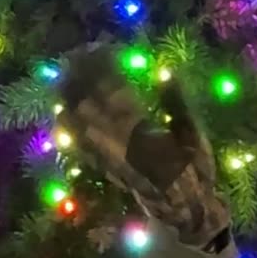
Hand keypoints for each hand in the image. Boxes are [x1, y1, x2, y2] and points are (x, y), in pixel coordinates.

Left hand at [58, 45, 227, 246]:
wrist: (184, 208)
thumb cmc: (194, 170)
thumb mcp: (194, 135)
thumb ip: (178, 104)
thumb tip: (167, 73)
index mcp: (142, 131)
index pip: (116, 92)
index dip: (106, 70)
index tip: (102, 49)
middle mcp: (119, 143)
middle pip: (90, 105)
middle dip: (80, 80)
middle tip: (75, 58)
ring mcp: (108, 156)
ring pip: (79, 125)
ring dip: (68, 100)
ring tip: (63, 80)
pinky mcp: (104, 168)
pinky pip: (79, 147)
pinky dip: (68, 129)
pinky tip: (61, 114)